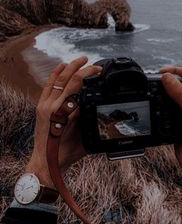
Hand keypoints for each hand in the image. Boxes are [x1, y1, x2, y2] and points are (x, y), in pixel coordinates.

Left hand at [25, 56, 101, 187]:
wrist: (47, 162)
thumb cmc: (67, 153)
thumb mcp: (85, 136)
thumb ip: (89, 118)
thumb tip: (93, 100)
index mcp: (65, 112)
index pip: (78, 84)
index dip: (89, 74)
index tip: (99, 71)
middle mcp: (53, 105)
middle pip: (69, 78)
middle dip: (83, 67)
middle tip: (94, 64)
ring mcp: (45, 105)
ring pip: (57, 79)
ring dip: (70, 67)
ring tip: (81, 60)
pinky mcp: (40, 106)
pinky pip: (47, 85)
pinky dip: (55, 74)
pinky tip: (61, 66)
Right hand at [160, 66, 181, 212]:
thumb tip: (167, 78)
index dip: (174, 70)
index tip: (160, 72)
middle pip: (175, 84)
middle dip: (163, 81)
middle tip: (151, 82)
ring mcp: (181, 112)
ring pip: (167, 96)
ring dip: (158, 93)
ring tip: (149, 92)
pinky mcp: (172, 122)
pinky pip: (161, 110)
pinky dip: (155, 107)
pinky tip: (151, 108)